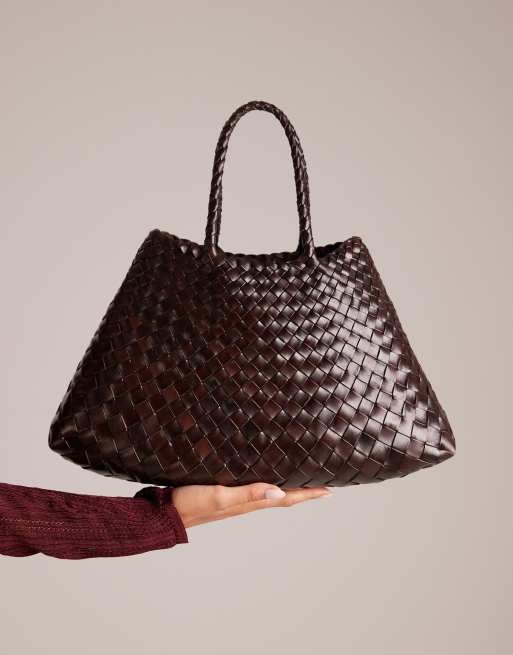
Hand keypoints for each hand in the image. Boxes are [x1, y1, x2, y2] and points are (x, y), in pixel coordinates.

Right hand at [172, 483, 332, 527]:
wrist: (165, 513)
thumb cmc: (190, 505)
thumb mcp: (219, 497)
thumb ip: (247, 494)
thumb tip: (278, 491)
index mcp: (249, 503)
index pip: (286, 498)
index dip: (308, 494)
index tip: (329, 490)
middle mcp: (246, 502)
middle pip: (283, 496)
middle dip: (303, 490)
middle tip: (321, 482)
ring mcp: (235, 499)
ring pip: (269, 492)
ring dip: (287, 486)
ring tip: (300, 477)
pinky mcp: (224, 492)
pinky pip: (252, 487)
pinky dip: (265, 481)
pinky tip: (262, 473)